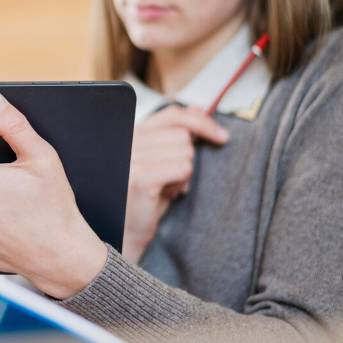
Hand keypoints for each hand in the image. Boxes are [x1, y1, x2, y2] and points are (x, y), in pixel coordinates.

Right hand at [122, 105, 228, 262]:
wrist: (122, 234)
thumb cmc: (141, 201)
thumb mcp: (160, 162)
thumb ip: (175, 135)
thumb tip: (199, 108)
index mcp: (131, 134)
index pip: (172, 114)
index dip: (199, 121)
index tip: (220, 136)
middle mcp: (127, 141)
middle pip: (183, 135)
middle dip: (187, 157)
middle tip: (172, 178)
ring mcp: (131, 158)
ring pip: (185, 152)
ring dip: (184, 173)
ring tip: (166, 187)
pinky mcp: (140, 176)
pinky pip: (182, 168)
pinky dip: (181, 182)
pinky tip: (166, 194)